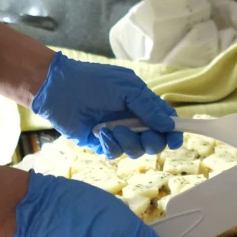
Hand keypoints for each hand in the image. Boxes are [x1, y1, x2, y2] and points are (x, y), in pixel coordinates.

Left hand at [31, 54, 182, 157]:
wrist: (61, 90)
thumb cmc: (95, 82)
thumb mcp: (128, 88)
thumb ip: (149, 107)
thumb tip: (171, 125)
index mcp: (143, 105)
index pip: (165, 122)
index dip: (174, 133)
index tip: (176, 140)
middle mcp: (134, 121)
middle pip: (155, 141)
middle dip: (153, 141)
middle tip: (143, 134)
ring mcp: (118, 134)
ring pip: (136, 151)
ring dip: (129, 142)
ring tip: (114, 129)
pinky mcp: (102, 144)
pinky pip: (115, 154)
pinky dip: (111, 145)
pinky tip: (101, 133)